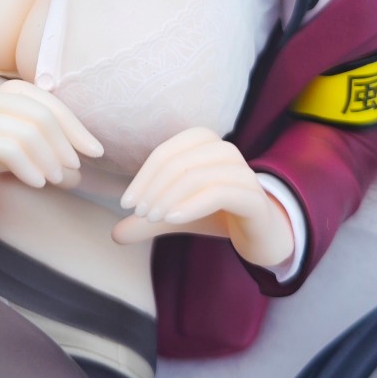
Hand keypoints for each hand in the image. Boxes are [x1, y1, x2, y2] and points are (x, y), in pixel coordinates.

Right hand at [0, 80, 104, 199]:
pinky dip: (28, 167)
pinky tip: (37, 182)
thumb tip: (81, 171)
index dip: (78, 129)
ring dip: (48, 160)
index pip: (54, 106)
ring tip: (55, 179)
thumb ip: (48, 154)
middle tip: (72, 170)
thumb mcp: (19, 148)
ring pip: (27, 132)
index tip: (95, 153)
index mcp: (13, 92)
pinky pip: (6, 148)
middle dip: (65, 145)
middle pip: (44, 118)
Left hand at [112, 127, 294, 266]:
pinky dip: (190, 205)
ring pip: (194, 175)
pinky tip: (173, 219)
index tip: (127, 204)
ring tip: (152, 219)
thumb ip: (148, 222)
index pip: (164, 154)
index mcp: (205, 143)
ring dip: (167, 198)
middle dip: (152, 189)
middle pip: (177, 162)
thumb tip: (115, 234)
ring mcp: (243, 171)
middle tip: (139, 214)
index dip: (142, 177)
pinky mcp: (253, 196)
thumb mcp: (177, 216)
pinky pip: (217, 192)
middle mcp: (225, 150)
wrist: (261, 234)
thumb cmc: (217, 215)